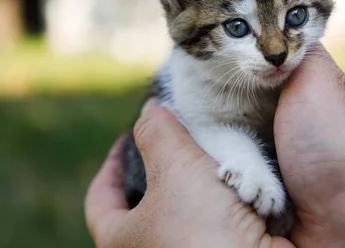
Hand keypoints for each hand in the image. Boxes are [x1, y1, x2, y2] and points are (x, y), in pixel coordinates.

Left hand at [85, 100, 293, 247]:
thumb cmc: (202, 229)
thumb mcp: (174, 167)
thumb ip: (158, 132)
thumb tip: (151, 110)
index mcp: (122, 240)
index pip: (101, 199)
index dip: (111, 164)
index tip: (126, 139)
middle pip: (148, 200)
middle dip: (165, 166)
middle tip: (179, 138)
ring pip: (189, 207)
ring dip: (203, 178)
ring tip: (217, 149)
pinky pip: (221, 217)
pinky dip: (230, 194)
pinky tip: (243, 175)